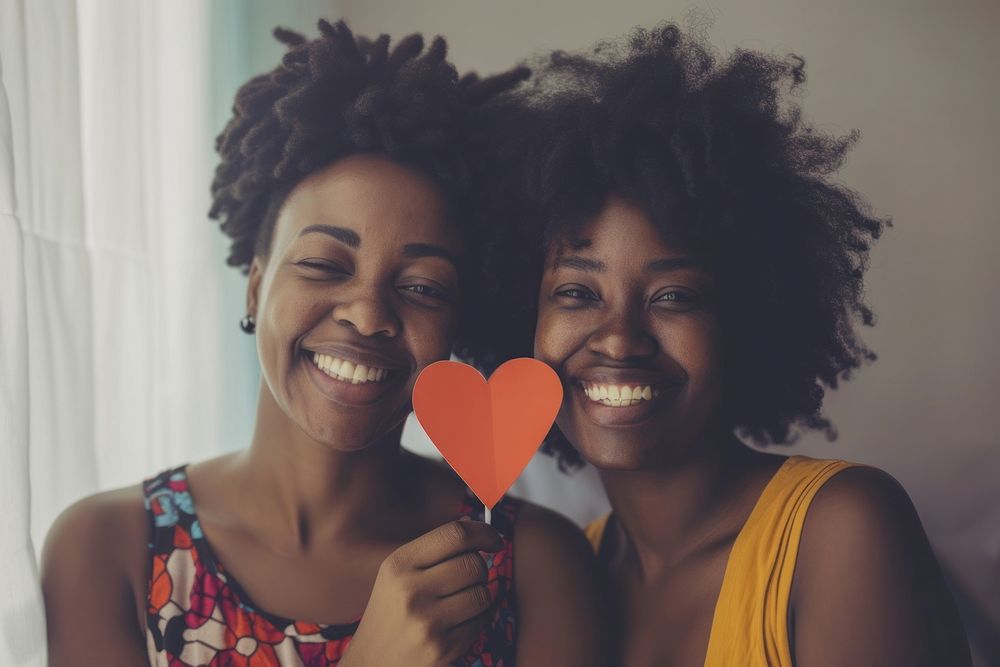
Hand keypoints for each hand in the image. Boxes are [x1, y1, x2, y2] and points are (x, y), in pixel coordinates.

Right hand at [340, 519, 503, 665]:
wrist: (370, 663)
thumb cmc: (391, 614)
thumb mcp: (398, 575)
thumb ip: (433, 550)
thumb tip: (473, 525)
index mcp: (399, 564)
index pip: (455, 534)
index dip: (484, 533)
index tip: (494, 541)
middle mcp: (410, 590)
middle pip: (474, 563)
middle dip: (479, 571)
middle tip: (467, 581)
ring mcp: (426, 621)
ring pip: (483, 594)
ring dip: (478, 598)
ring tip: (458, 607)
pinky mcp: (441, 648)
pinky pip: (480, 624)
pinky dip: (474, 624)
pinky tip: (453, 628)